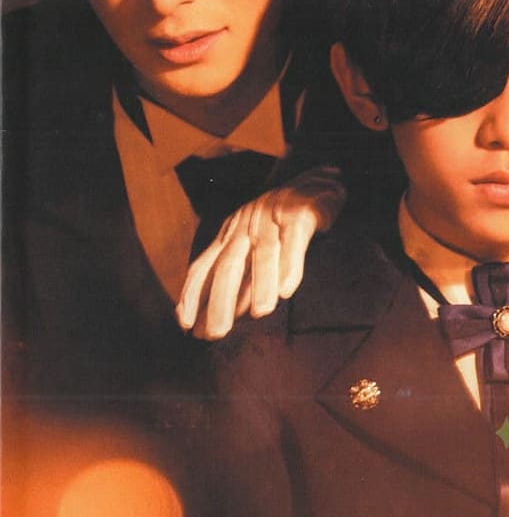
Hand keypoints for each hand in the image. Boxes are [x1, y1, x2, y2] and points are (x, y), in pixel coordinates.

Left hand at [176, 166, 345, 339]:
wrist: (314, 182)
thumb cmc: (281, 222)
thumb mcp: (254, 246)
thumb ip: (244, 278)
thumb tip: (232, 317)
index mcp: (229, 235)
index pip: (204, 266)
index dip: (192, 294)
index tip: (185, 325)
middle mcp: (245, 226)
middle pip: (229, 265)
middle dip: (220, 300)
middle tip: (216, 333)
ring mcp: (272, 218)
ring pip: (264, 253)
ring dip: (260, 284)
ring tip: (260, 313)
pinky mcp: (300, 214)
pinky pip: (294, 241)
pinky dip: (290, 265)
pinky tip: (288, 289)